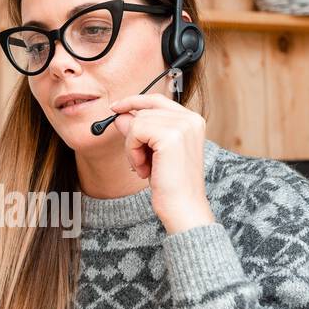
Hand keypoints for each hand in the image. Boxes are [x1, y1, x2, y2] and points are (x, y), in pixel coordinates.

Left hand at [108, 93, 215, 234]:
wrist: (183, 208)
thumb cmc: (170, 185)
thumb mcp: (152, 153)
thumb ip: (140, 131)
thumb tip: (120, 115)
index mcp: (192, 121)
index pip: (157, 100)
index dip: (134, 102)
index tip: (115, 108)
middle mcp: (191, 119)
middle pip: (144, 110)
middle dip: (133, 136)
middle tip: (137, 159)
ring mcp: (182, 125)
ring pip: (137, 121)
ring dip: (132, 148)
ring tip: (144, 168)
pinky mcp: (171, 136)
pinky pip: (135, 132)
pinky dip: (132, 152)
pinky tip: (143, 169)